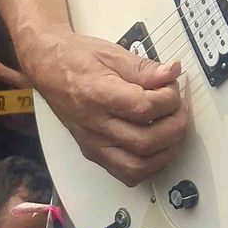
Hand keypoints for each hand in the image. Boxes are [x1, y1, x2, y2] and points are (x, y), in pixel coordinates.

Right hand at [27, 29, 185, 184]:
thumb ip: (144, 68)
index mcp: (98, 95)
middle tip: (180, 109)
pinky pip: (126, 173)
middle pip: (145, 142)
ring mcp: (94, 143)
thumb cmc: (77, 58)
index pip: (144, 108)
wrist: (47, 68)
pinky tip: (158, 148)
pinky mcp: (94, 153)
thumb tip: (172, 73)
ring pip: (137, 167)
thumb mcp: (112, 53)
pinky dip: (149, 166)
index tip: (172, 87)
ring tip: (174, 130)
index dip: (169, 99)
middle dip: (175, 127)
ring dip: (166, 152)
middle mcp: (94, 125)